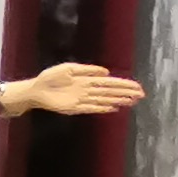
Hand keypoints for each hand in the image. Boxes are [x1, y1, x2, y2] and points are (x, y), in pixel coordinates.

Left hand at [16, 62, 147, 117]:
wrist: (36, 89)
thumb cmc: (50, 77)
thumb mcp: (69, 68)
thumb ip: (88, 70)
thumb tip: (106, 71)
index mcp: (87, 79)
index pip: (109, 82)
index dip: (123, 84)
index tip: (136, 86)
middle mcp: (88, 90)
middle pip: (110, 92)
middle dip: (125, 93)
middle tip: (141, 95)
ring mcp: (83, 100)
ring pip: (105, 100)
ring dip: (118, 100)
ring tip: (132, 102)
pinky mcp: (76, 108)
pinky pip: (93, 108)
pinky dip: (103, 108)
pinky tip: (114, 108)